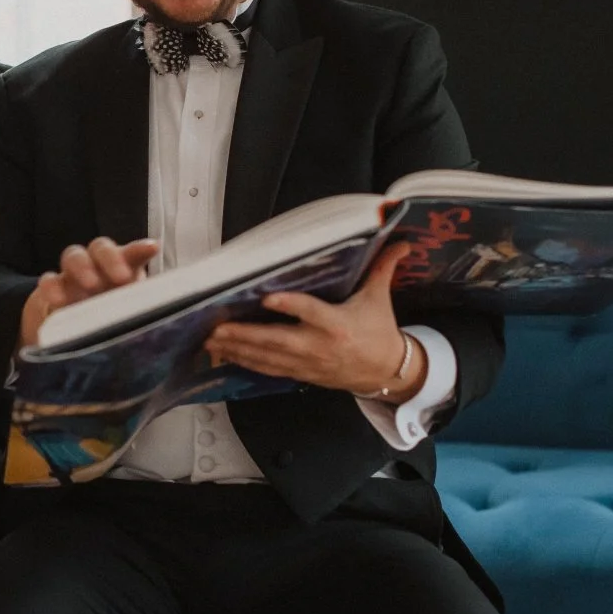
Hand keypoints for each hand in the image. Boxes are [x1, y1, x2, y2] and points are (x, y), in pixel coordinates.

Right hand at [20, 234, 158, 343]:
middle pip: (101, 248)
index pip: (131, 254)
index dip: (140, 249)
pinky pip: (48, 280)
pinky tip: (57, 300)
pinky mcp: (49, 292)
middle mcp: (96, 268)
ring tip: (91, 284)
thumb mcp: (127, 321)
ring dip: (82, 266)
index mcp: (120, 273)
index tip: (153, 247)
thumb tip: (156, 323)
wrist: (71, 341)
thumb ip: (138, 314)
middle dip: (111, 258)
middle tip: (120, 278)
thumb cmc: (108, 327)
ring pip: (74, 255)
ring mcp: (71, 277)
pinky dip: (52, 286)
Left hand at [202, 260, 420, 403]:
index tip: (267, 297)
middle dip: (246, 336)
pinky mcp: (302, 374)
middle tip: (218, 328)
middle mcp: (318, 346)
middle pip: (278, 341)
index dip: (290, 306)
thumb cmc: (379, 332)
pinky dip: (247, 363)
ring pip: (268, 359)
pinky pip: (270, 370)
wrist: (385, 374)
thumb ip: (383, 266)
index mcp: (337, 324)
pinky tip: (228, 356)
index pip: (310, 312)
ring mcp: (307, 363)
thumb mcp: (379, 297)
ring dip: (238, 350)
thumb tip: (400, 239)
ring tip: (212, 341)